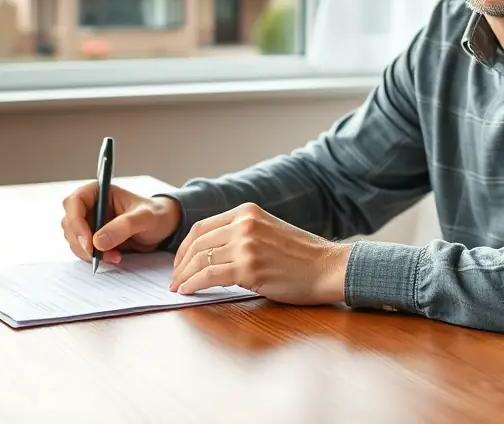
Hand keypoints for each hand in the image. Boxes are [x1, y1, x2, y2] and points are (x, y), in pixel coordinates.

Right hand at [60, 181, 181, 264]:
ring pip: (74, 240)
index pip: (74, 202)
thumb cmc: (156, 215)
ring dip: (90, 252)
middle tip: (102, 254)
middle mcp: (90, 205)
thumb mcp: (144, 218)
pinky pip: (83, 250)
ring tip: (115, 255)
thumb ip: (123, 227)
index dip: (76, 223)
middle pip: (70, 224)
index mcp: (98, 191)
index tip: (89, 243)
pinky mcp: (93, 238)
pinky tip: (114, 256)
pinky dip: (95, 257)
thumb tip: (97, 241)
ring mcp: (89, 222)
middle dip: (83, 242)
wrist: (163, 227)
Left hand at [169, 202, 351, 304]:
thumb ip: (243, 234)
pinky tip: (188, 292)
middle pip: (197, 243)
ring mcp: (246, 245)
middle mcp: (244, 224)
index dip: (185, 247)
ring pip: (200, 259)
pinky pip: (210, 276)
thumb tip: (213, 253)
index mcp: (248, 211)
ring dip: (184, 276)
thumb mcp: (270, 231)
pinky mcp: (249, 268)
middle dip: (180, 263)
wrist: (329, 267)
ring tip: (178, 288)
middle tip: (174, 279)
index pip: (202, 227)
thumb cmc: (303, 256)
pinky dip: (193, 285)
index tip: (180, 262)